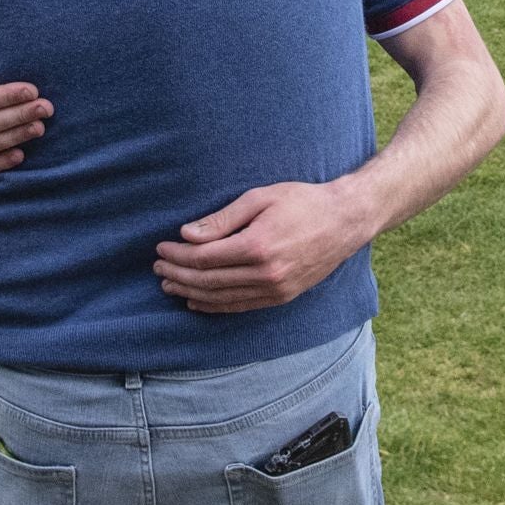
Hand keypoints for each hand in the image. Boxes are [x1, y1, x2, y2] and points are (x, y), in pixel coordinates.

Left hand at [154, 180, 367, 312]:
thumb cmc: (303, 201)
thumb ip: (222, 219)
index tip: (161, 247)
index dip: (178, 255)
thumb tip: (188, 234)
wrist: (346, 220)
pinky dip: (214, 306)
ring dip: (190, 292)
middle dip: (178, 274)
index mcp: (257, 246)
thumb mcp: (260, 197)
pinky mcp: (282, 297)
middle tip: (158, 267)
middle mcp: (265, 273)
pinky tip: (196, 301)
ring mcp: (275, 289)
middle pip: (208, 281)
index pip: (204, 258)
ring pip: (221, 298)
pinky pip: (240, 307)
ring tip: (169, 284)